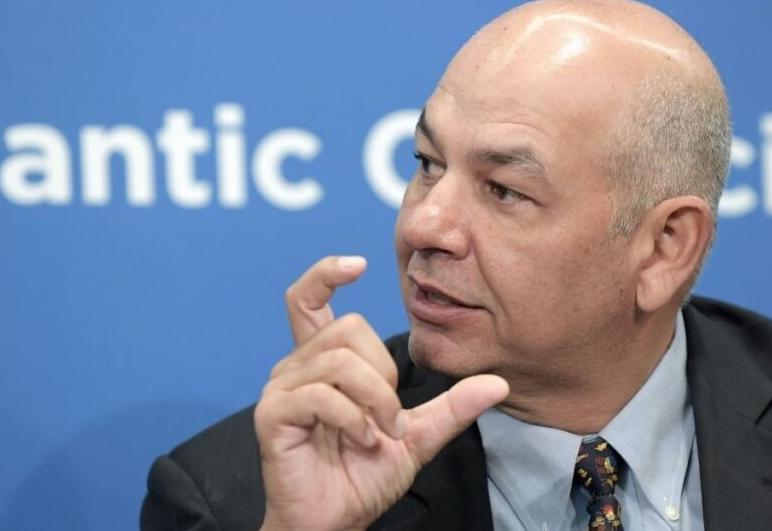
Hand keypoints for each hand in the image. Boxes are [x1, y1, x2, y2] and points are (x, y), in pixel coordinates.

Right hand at [255, 256, 508, 530]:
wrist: (335, 522)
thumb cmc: (363, 477)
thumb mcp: (417, 436)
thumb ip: (451, 407)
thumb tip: (499, 383)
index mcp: (322, 363)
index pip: (307, 299)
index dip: (327, 273)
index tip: (360, 265)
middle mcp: (296, 368)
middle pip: (349, 329)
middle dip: (386, 374)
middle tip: (392, 420)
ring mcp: (281, 390)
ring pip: (341, 361)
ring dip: (376, 401)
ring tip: (380, 435)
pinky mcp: (273, 415)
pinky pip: (322, 395)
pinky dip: (354, 420)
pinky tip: (363, 441)